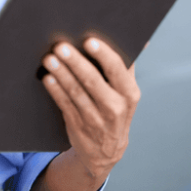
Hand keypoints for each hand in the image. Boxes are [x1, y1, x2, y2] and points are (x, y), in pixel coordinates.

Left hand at [41, 37, 140, 180]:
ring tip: (49, 59)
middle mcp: (115, 107)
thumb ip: (127, 67)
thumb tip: (142, 38)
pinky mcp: (78, 126)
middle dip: (75, 62)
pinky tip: (48, 78)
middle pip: (93, 80)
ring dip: (61, 74)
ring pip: (76, 92)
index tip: (88, 41)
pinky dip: (56, 91)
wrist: (106, 151)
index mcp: (130, 93)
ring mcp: (96, 119)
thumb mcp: (126, 93)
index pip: (117, 70)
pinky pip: (65, 105)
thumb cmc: (116, 110)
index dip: (103, 54)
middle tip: (61, 46)